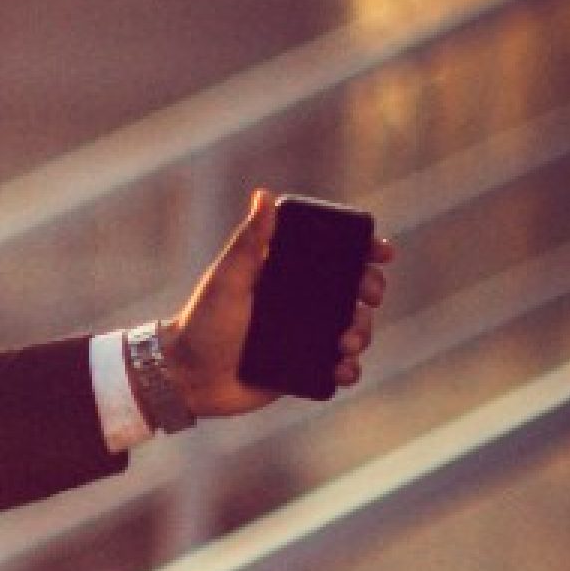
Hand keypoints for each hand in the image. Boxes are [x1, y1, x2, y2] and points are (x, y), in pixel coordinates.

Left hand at [161, 190, 395, 418]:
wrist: (187, 376)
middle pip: (354, 292)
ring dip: (363, 332)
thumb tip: (262, 194)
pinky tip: (343, 368)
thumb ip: (249, 242)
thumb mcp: (227, 279)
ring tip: (346, 341)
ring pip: (354, 329)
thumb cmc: (201, 322)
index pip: (335, 257)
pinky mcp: (305, 369)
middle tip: (368, 296)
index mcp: (286, 276)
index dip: (365, 251)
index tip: (382, 252)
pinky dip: (349, 369)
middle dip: (371, 291)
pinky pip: (340, 368)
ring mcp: (305, 337)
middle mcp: (301, 304)